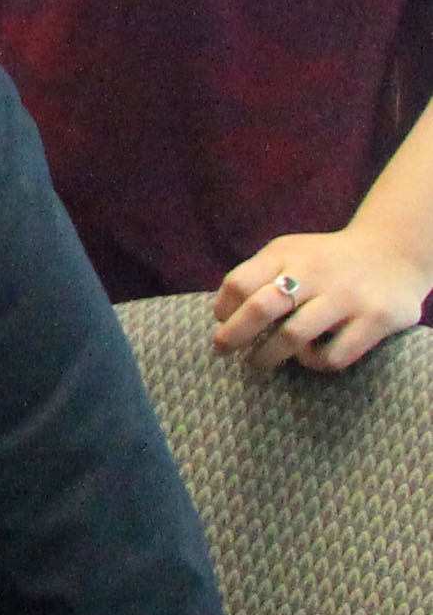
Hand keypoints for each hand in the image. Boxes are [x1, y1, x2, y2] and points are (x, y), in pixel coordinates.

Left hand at [214, 227, 431, 373]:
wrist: (394, 253)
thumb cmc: (326, 261)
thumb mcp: (290, 253)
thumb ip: (259, 275)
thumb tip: (222, 316)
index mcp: (287, 253)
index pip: (239, 283)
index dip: (224, 308)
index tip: (222, 323)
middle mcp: (316, 272)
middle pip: (261, 308)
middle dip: (234, 336)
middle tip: (223, 351)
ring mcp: (347, 295)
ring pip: (293, 336)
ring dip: (268, 355)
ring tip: (259, 361)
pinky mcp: (376, 318)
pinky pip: (333, 355)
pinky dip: (314, 362)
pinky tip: (310, 356)